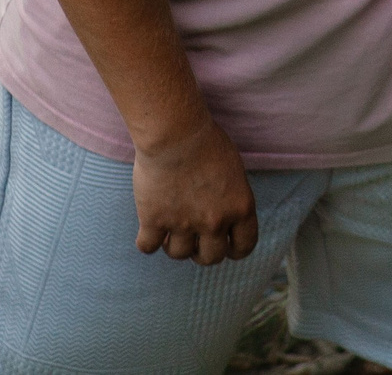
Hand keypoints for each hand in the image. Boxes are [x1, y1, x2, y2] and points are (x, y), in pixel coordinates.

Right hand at [132, 117, 257, 266]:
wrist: (176, 133)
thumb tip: (225, 215)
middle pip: (210, 258)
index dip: (234, 250)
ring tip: (171, 228)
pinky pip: (148, 247)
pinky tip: (149, 229)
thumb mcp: (234, 170)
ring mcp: (183, 224)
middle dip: (202, 252)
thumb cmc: (206, 141)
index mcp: (240, 208)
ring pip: (178, 254)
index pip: (244, 246)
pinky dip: (146, 241)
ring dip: (175, 245)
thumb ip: (231, 197)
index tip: (226, 247)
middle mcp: (214, 221)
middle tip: (194, 239)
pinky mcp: (154, 221)